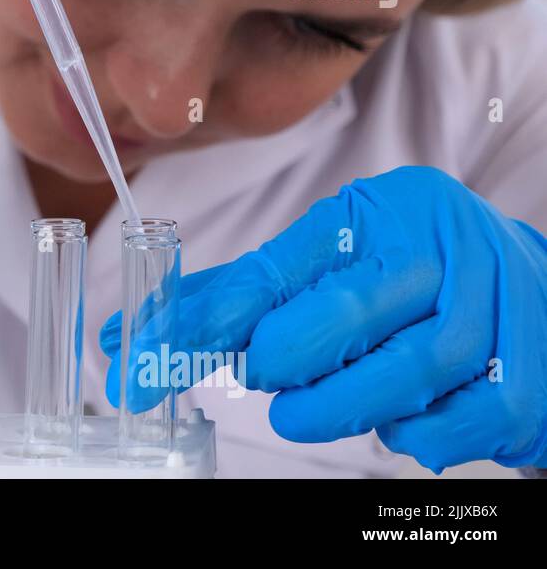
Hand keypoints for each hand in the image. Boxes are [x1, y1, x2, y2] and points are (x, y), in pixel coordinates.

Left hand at [101, 166, 546, 471]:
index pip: (277, 265)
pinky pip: (461, 420)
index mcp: (376, 213)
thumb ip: (244, 293)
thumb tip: (141, 332)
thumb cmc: (408, 272)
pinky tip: (397, 424)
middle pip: (346, 310)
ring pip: (406, 371)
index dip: (209, 315)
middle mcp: (438, 250)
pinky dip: (418, 434)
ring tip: (303, 414)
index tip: (150, 352)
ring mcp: (493, 307)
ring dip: (342, 405)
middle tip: (260, 377)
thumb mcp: (331, 257)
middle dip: (286, 357)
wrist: (533, 286)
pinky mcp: (529, 371)